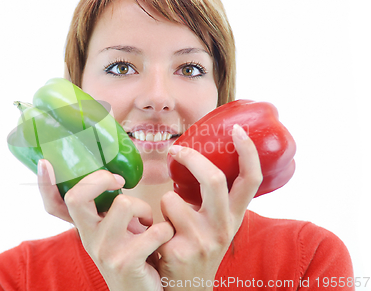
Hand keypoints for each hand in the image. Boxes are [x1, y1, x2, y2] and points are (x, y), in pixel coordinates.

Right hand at [37, 160, 173, 290]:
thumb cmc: (134, 256)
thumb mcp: (115, 231)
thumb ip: (109, 211)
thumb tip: (115, 175)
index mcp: (85, 227)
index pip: (54, 205)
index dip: (45, 184)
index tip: (46, 164)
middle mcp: (88, 238)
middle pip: (78, 196)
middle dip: (101, 179)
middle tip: (120, 183)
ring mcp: (104, 251)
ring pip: (123, 203)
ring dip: (144, 209)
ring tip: (148, 224)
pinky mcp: (125, 262)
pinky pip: (153, 230)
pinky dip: (165, 230)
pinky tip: (162, 240)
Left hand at [157, 124, 262, 289]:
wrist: (188, 290)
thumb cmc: (199, 248)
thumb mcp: (216, 224)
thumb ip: (214, 199)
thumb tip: (197, 157)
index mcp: (235, 216)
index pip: (251, 180)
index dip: (248, 152)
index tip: (238, 130)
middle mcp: (224, 227)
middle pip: (213, 179)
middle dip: (191, 158)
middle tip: (175, 149)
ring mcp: (203, 240)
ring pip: (172, 198)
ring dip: (163, 203)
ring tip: (168, 221)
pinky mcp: (179, 251)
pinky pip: (158, 219)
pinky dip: (153, 222)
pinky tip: (160, 240)